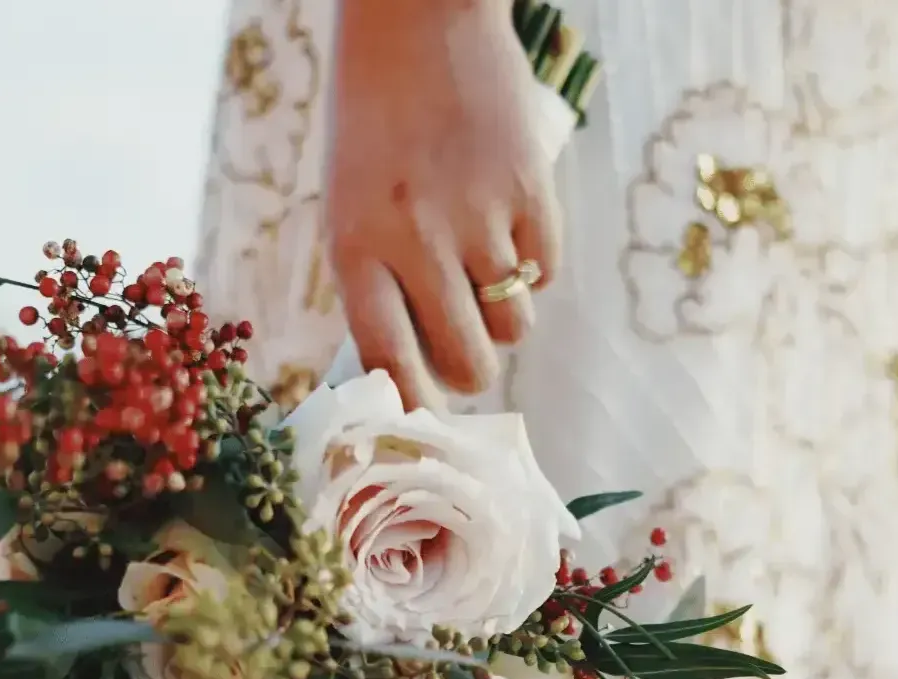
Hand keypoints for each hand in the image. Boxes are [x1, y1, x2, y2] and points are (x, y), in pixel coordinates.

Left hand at [327, 0, 560, 408]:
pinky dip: (533, 265)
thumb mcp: (350, 209)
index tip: (425, 419)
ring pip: (515, 326)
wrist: (416, 18)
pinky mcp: (531, 188)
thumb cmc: (373, 129)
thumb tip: (419, 376)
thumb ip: (378, 288)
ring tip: (483, 266)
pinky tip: (507, 221)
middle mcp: (416, 239)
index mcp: (356, 248)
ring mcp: (479, 214)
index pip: (391, 362)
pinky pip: (547, 274)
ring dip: (504, 313)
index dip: (414, 404)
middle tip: (466, 344)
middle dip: (472, 368)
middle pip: (470, 363)